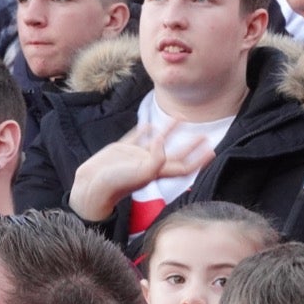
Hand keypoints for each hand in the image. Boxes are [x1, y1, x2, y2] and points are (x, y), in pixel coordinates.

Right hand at [68, 123, 213, 222]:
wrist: (91, 186)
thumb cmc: (117, 182)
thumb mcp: (141, 173)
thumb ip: (156, 158)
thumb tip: (163, 141)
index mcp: (158, 172)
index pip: (185, 166)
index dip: (199, 159)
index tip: (212, 150)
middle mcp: (150, 164)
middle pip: (177, 154)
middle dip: (191, 145)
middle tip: (205, 134)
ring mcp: (136, 156)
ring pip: (158, 141)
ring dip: (170, 131)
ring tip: (180, 118)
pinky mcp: (121, 149)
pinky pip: (137, 137)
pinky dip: (144, 130)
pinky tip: (150, 124)